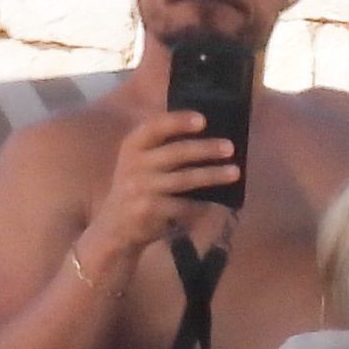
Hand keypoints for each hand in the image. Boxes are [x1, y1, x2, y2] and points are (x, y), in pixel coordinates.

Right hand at [74, 112, 236, 282]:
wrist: (114, 228)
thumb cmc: (137, 188)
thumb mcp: (138, 163)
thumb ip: (162, 148)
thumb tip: (207, 135)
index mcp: (132, 147)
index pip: (155, 127)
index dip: (178, 121)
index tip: (203, 120)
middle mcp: (134, 165)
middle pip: (177, 152)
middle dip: (207, 149)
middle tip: (230, 147)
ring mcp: (141, 189)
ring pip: (186, 179)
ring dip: (213, 175)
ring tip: (234, 173)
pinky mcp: (150, 211)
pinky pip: (184, 205)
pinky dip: (201, 204)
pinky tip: (214, 202)